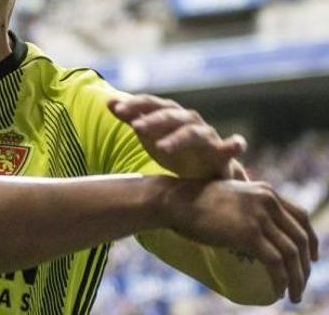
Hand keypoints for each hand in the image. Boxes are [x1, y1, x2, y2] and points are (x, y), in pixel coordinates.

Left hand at [109, 95, 245, 178]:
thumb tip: (109, 102)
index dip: (135, 105)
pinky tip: (236, 144)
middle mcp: (189, 121)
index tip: (116, 110)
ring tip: (161, 148)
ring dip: (179, 138)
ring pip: (194, 133)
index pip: (152, 104)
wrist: (203, 171)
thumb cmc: (174, 149)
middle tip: (136, 128)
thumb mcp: (150, 134)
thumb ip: (132, 117)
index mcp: (171, 114)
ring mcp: (207, 136)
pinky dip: (235, 144)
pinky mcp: (223, 154)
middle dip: (154, 121)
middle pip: (171, 116)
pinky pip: (233, 147)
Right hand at [164, 178, 318, 302]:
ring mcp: (259, 217)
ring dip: (297, 278)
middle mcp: (267, 201)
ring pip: (291, 253)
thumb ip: (248, 205)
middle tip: (301, 282)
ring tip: (293, 295)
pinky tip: (279, 291)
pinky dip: (281, 280)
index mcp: (265, 191)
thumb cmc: (195, 201)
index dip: (311, 239)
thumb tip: (256, 229)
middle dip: (305, 265)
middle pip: (300, 237)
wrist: (175, 200)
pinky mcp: (248, 234)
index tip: (311, 258)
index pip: (301, 216)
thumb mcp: (230, 196)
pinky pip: (275, 262)